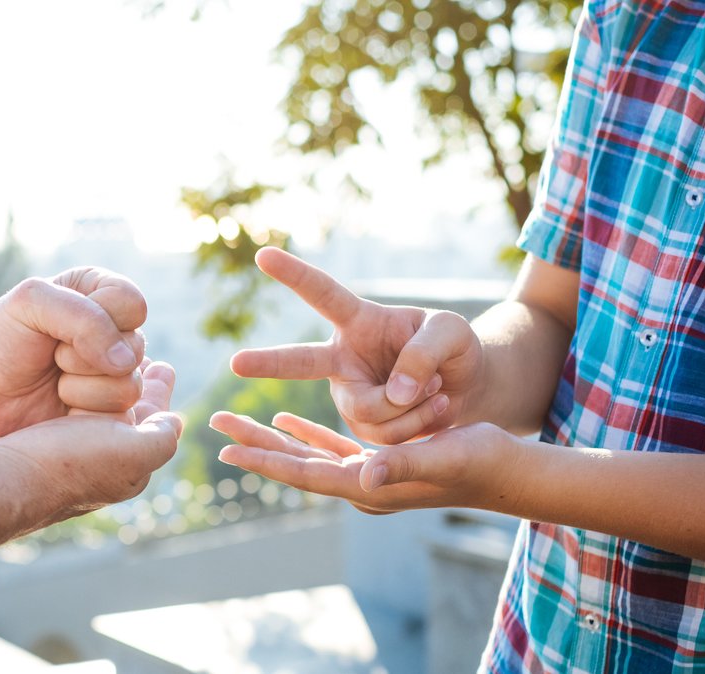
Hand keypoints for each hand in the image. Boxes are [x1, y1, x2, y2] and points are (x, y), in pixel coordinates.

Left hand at [0, 267, 147, 440]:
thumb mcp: (33, 302)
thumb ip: (85, 318)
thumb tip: (125, 361)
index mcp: (100, 294)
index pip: (133, 304)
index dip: (101, 319)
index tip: (59, 325)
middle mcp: (113, 335)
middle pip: (135, 349)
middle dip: (84, 358)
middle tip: (51, 358)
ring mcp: (112, 378)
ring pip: (130, 387)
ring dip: (82, 389)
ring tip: (54, 385)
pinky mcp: (106, 415)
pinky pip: (120, 419)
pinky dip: (83, 414)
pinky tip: (60, 409)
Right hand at [0, 360, 182, 525]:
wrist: (1, 479)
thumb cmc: (69, 465)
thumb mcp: (133, 453)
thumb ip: (161, 435)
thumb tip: (176, 421)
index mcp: (130, 463)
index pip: (155, 417)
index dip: (160, 389)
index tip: (162, 364)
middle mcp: (103, 460)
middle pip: (127, 410)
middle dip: (134, 382)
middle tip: (139, 354)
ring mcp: (71, 451)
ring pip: (97, 404)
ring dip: (103, 379)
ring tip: (108, 353)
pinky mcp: (41, 440)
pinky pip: (67, 403)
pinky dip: (76, 385)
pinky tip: (69, 369)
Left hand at [211, 411, 519, 513]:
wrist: (511, 471)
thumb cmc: (482, 461)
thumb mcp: (443, 457)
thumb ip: (404, 465)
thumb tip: (365, 476)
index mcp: (368, 487)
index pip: (304, 474)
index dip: (264, 460)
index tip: (226, 450)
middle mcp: (361, 486)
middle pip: (295, 464)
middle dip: (255, 446)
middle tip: (216, 426)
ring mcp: (368, 477)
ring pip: (306, 454)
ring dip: (272, 438)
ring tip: (238, 422)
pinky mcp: (379, 463)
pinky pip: (330, 448)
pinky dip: (306, 434)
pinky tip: (287, 420)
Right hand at [230, 247, 483, 443]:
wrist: (469, 387)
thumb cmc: (455, 348)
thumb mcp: (451, 333)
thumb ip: (424, 353)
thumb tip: (394, 393)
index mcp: (359, 321)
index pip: (322, 294)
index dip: (294, 275)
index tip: (263, 255)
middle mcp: (344, 358)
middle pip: (300, 361)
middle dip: (266, 363)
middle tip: (235, 363)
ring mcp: (350, 394)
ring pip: (367, 410)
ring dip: (413, 405)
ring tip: (437, 389)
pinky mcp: (363, 425)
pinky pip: (385, 435)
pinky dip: (418, 423)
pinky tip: (434, 407)